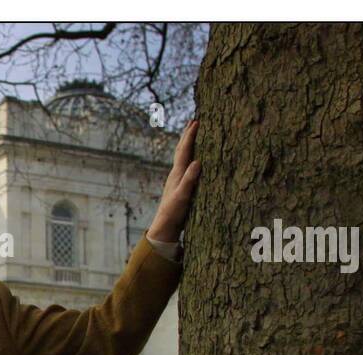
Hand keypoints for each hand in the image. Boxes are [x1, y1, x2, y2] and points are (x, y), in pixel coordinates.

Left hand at [145, 120, 200, 243]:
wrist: (165, 226)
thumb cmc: (174, 212)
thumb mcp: (182, 196)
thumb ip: (189, 180)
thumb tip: (197, 162)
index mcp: (177, 173)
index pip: (184, 150)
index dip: (190, 136)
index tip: (197, 122)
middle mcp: (175, 173)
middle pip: (181, 149)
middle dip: (187, 135)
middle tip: (193, 121)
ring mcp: (176, 179)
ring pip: (182, 156)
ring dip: (186, 143)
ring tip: (191, 134)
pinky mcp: (179, 185)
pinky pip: (184, 165)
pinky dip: (188, 156)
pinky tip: (191, 158)